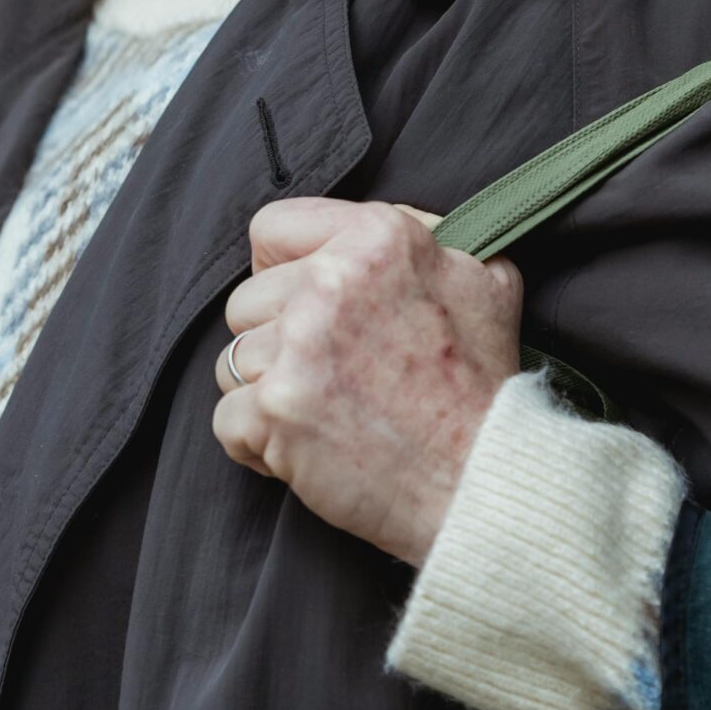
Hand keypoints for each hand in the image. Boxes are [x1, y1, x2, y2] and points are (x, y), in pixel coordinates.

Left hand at [212, 198, 524, 565]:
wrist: (480, 480)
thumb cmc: (482, 386)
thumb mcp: (484, 278)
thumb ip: (426, 237)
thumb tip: (373, 230)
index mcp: (378, 238)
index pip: (271, 229)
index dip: (282, 270)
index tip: (304, 304)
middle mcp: (332, 282)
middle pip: (246, 301)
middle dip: (276, 340)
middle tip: (332, 374)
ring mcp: (298, 346)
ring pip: (232, 360)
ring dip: (267, 392)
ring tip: (325, 413)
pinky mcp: (275, 408)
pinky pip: (226, 418)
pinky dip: (257, 444)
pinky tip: (306, 449)